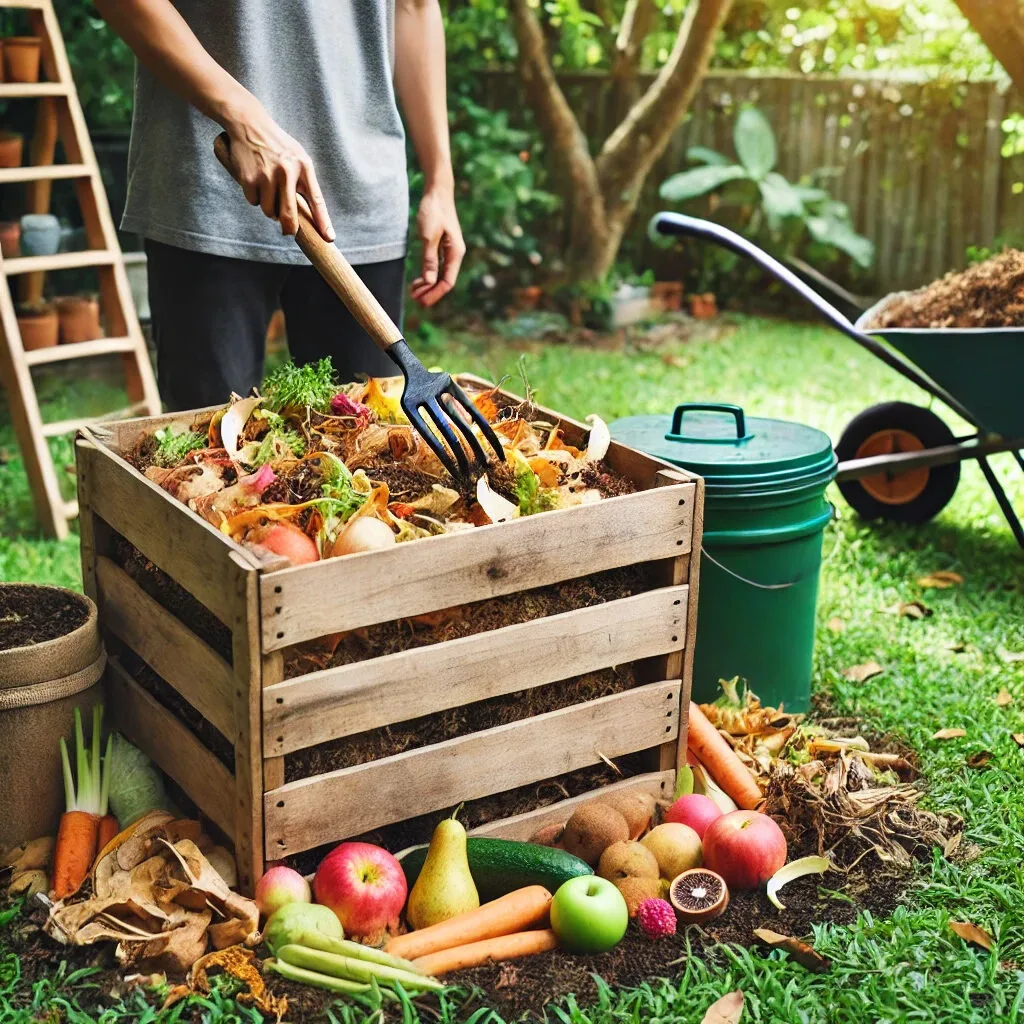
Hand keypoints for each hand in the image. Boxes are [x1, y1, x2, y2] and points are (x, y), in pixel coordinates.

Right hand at [225, 105, 334, 240]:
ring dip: (268, 208)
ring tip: (267, 190)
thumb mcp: (297, 156)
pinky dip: (254, 197)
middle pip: (289, 214)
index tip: (329, 237)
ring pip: (269, 210)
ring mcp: (267, 175)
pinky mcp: (249, 178)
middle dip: (289, 228)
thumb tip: (306, 214)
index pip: (316, 200)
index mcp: (303, 166)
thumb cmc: (276, 144)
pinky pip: (253, 201)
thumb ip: (303, 181)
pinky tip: (254, 182)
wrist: (249, 123)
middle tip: (288, 232)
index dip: (323, 221)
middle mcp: (287, 172)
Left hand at [410, 188, 464, 306]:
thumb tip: (429, 281)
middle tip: (415, 301)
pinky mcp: (442, 246)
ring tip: (413, 292)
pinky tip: (418, 280)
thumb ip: (429, 259)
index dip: (434, 294)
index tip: (421, 302)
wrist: (437, 192)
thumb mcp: (429, 236)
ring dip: (428, 285)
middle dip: (430, 292)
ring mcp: (449, 251)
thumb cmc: (433, 211)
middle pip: (444, 281)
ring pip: (440, 275)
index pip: (447, 282)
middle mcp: (455, 254)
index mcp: (455, 253)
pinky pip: (436, 267)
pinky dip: (427, 275)